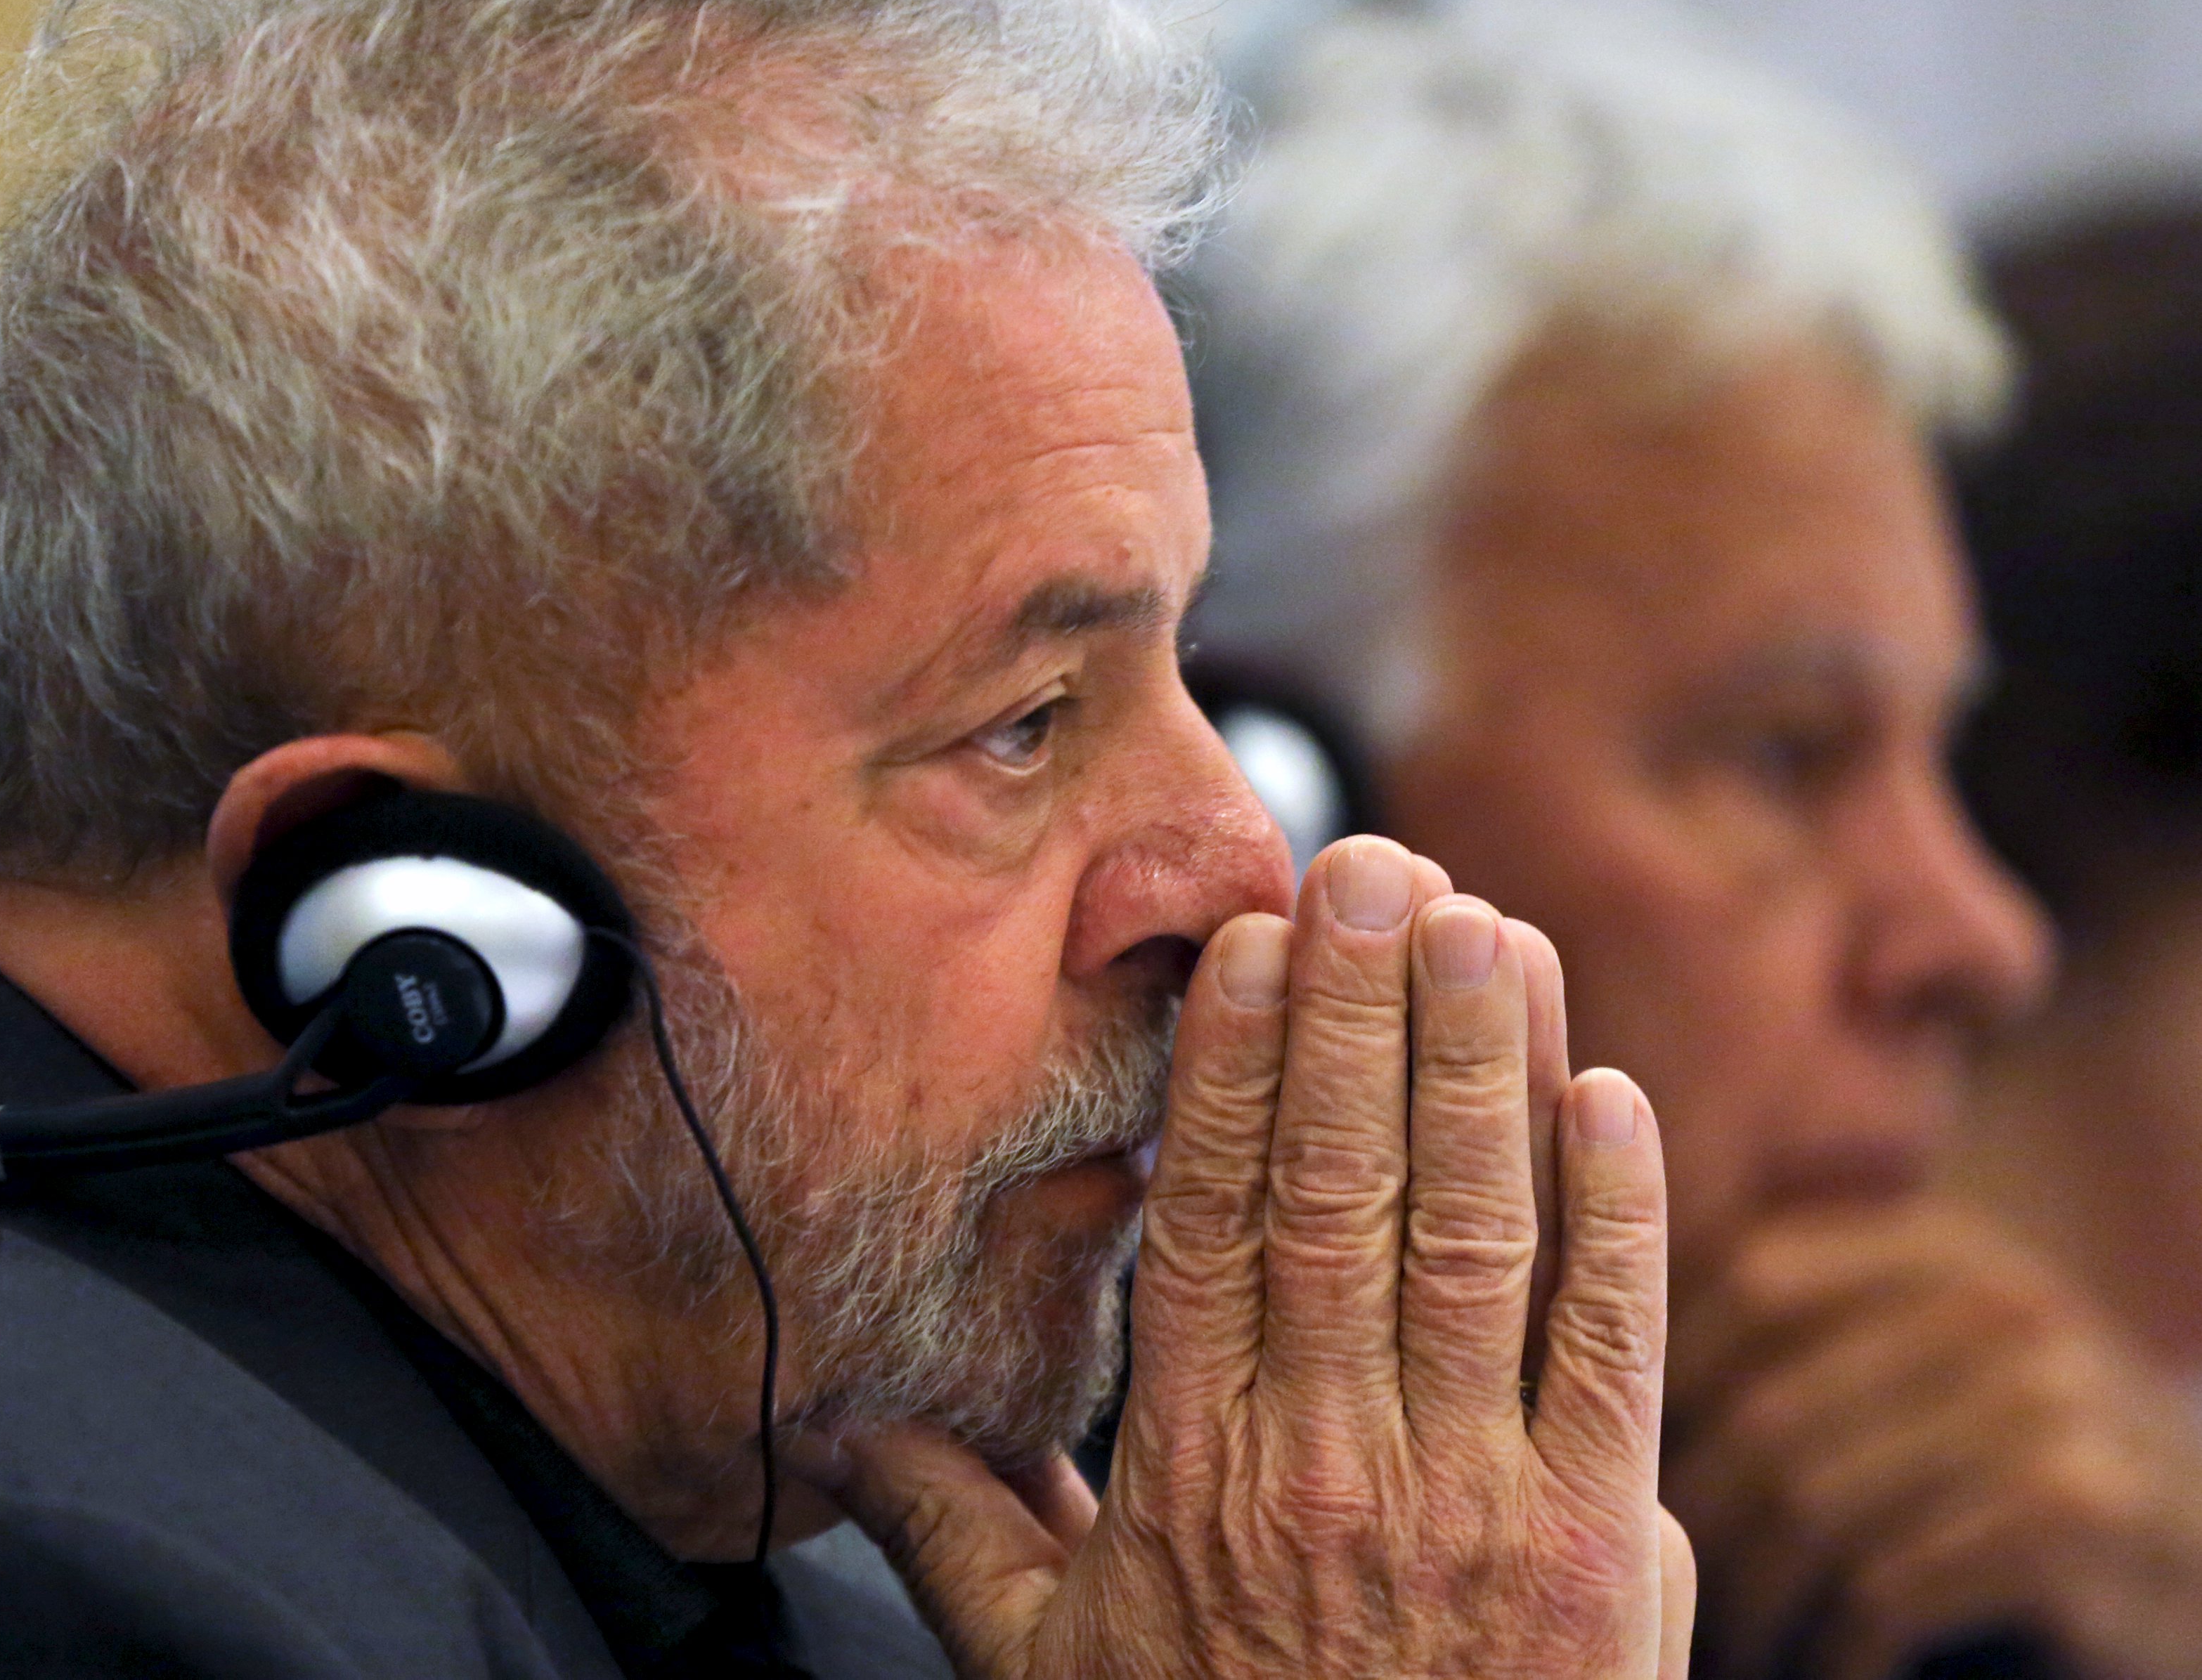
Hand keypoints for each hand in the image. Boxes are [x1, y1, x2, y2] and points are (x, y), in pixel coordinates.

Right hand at [802, 836, 1693, 1677]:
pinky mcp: (1596, 1552)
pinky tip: (1605, 1095)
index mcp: (1195, 1472)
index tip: (1243, 945)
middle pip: (1338, 1193)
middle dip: (1356, 1015)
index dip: (1228, 1071)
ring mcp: (1473, 1501)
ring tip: (1483, 922)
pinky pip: (1611, 1352)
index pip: (1210, 1222)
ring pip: (1476, 1238)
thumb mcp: (1056, 1673)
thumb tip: (849, 1436)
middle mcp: (1330, 1461)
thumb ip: (962, 1539)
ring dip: (1480, 1067)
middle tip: (1370, 865)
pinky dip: (1616, 1218)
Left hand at [1668, 1197, 2201, 1679]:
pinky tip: (1819, 1669)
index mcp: (1940, 1248)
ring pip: (1818, 1506)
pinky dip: (1832, 1646)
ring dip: (1754, 1597)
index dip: (1668, 1373)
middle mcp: (2000, 1306)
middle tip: (1654, 1579)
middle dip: (1697, 1514)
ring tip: (1728, 1641)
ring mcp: (2050, 1408)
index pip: (1751, 1282)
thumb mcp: (1933, 1351)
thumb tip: (1601, 1312)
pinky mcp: (2079, 1519)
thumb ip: (1815, 1321)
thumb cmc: (2016, 1463)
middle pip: (1773, 1408)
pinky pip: (1888, 1587)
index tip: (1621, 1451)